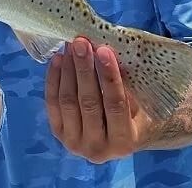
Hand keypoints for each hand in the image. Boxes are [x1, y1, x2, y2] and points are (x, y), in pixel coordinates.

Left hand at [45, 37, 152, 162]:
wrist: (117, 138)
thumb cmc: (134, 115)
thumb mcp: (138, 103)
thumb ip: (125, 83)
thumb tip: (106, 50)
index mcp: (124, 142)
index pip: (115, 105)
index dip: (109, 77)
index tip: (103, 50)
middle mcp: (97, 149)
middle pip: (88, 103)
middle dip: (84, 69)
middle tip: (81, 42)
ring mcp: (74, 143)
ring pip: (68, 101)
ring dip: (68, 70)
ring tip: (70, 46)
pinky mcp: (58, 133)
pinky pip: (52, 103)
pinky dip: (53, 78)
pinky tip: (58, 58)